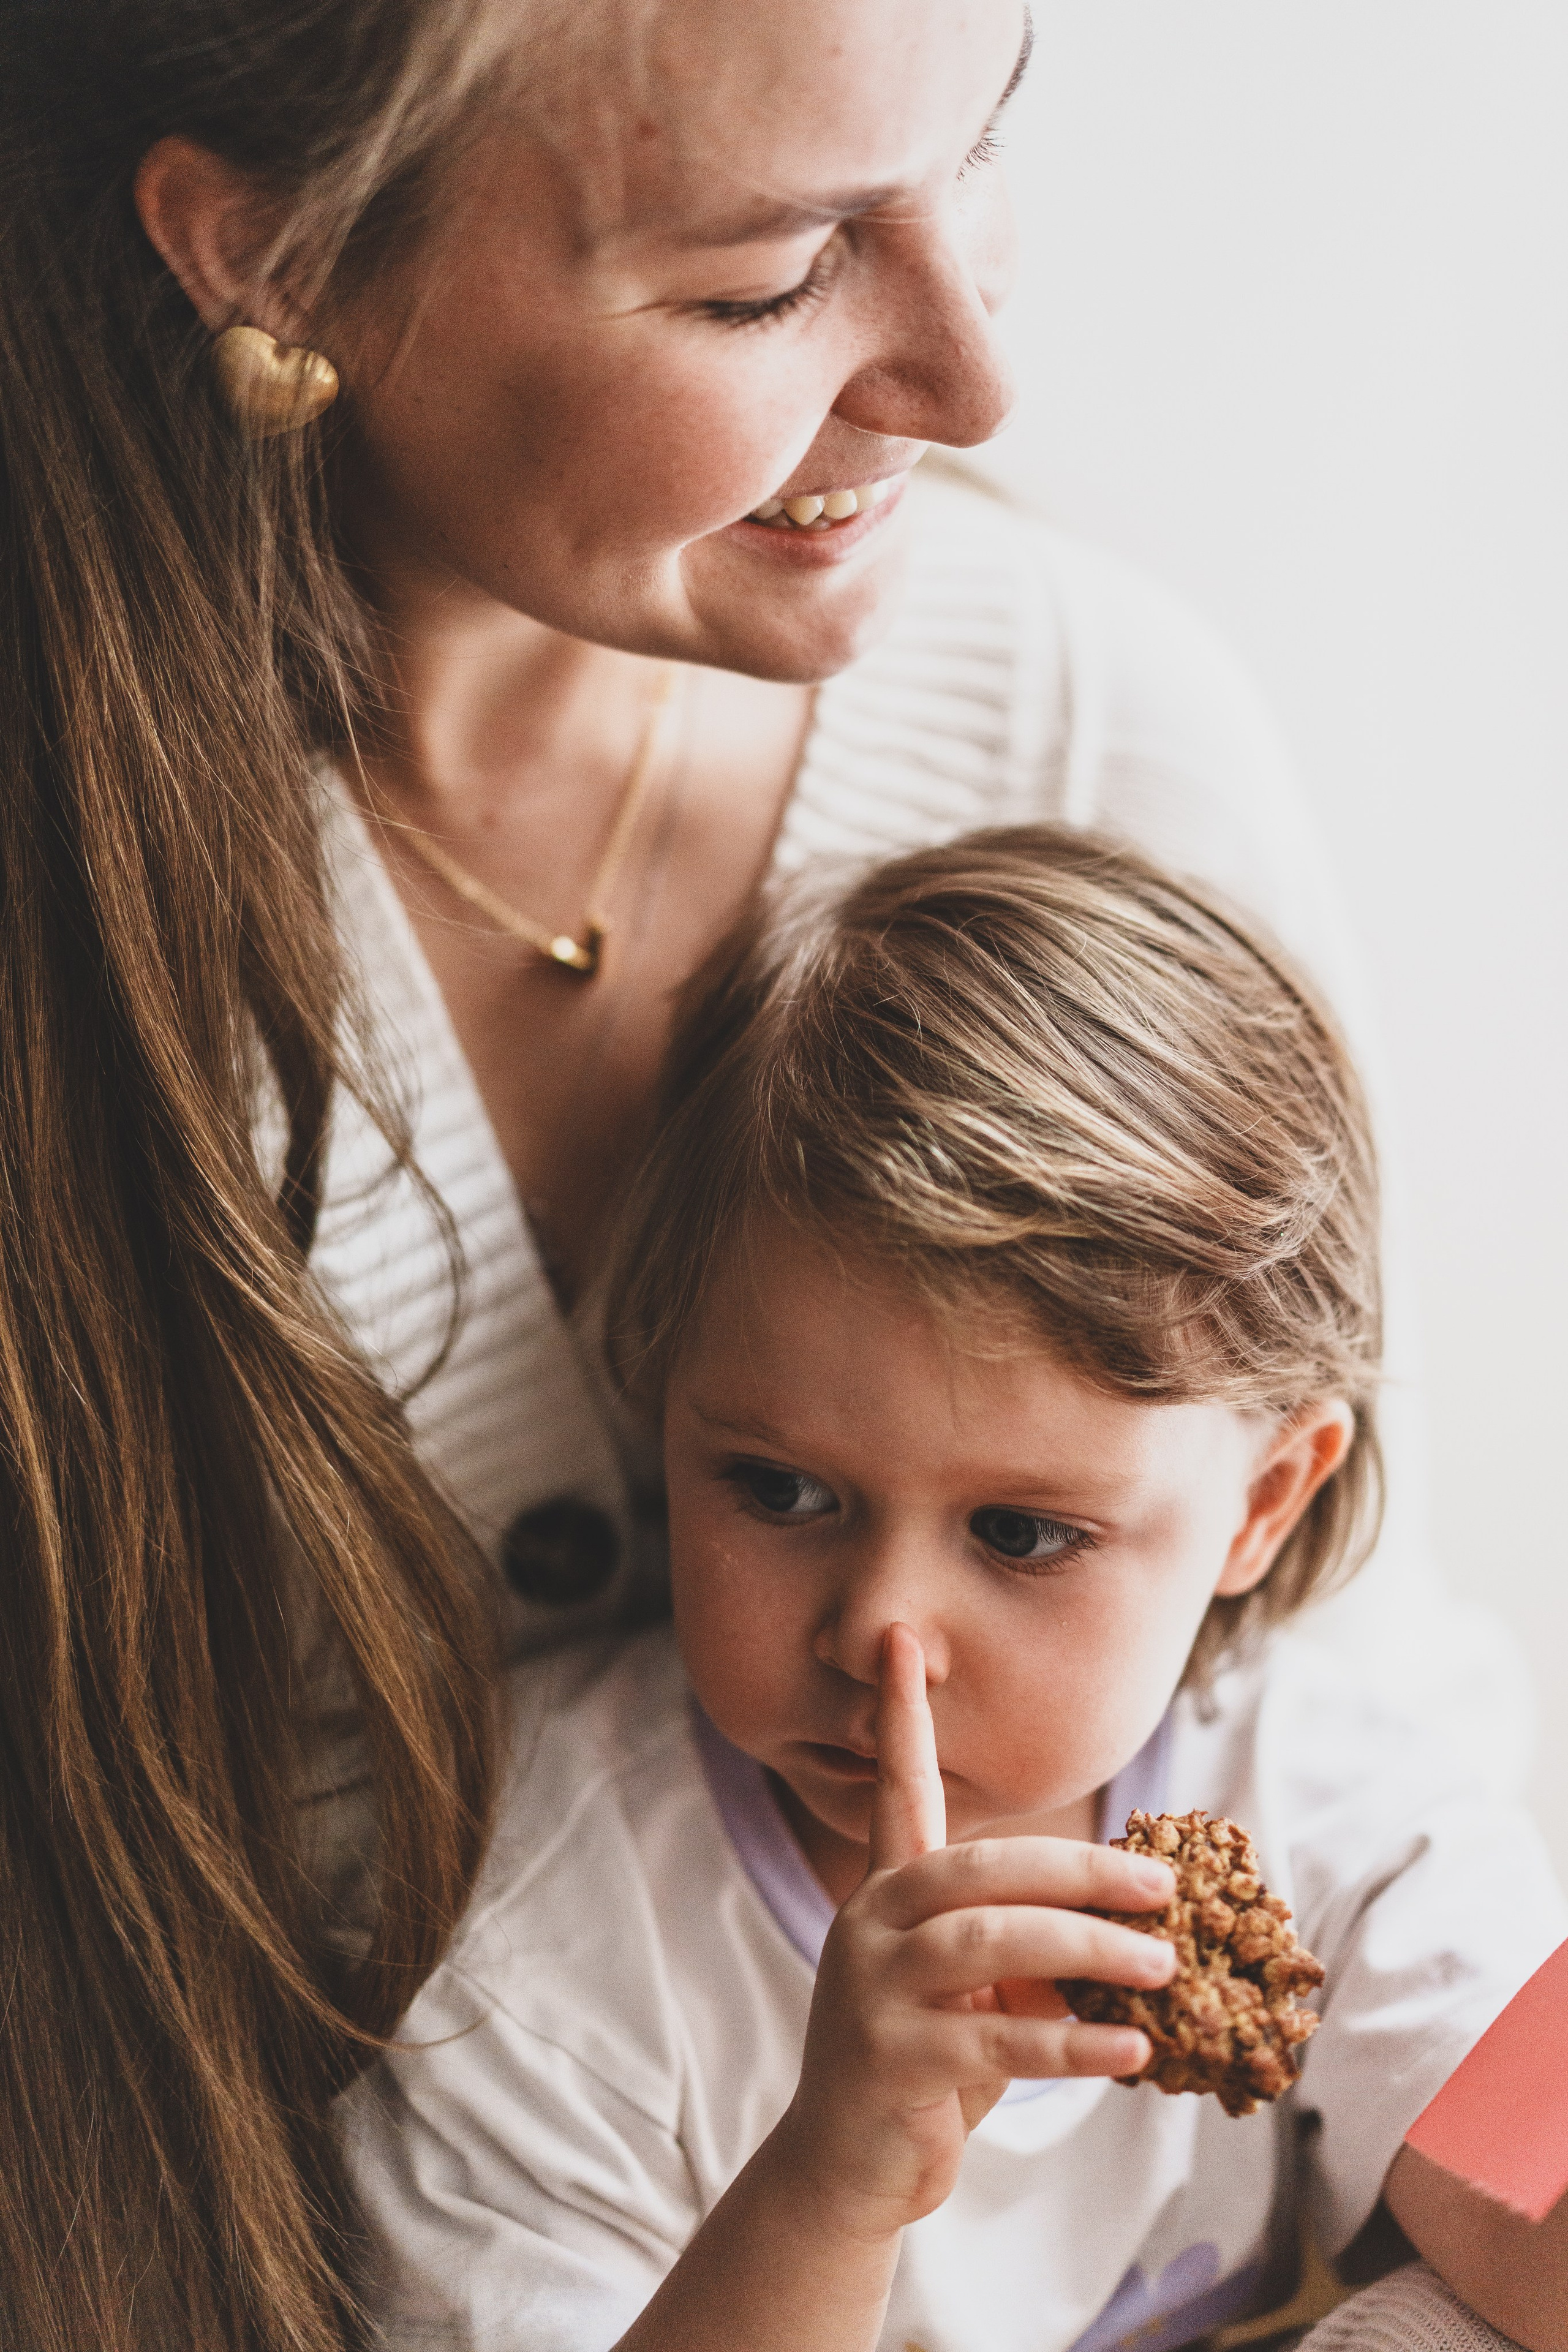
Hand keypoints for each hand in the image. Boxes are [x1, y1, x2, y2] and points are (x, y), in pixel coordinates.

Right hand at [774, 1624, 1177, 2243]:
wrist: (851, 2165)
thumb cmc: (927, 2057)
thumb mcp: (974, 1991)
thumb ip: (1026, 1948)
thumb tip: (1138, 1929)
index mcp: (889, 1889)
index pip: (896, 1783)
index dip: (897, 1711)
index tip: (901, 1636)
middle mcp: (871, 1922)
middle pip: (981, 1867)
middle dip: (1080, 1868)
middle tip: (1163, 1884)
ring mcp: (872, 1988)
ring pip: (989, 1942)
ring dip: (1087, 1949)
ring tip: (1165, 1966)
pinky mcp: (890, 2057)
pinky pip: (997, 2041)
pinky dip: (1074, 2046)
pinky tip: (1132, 2052)